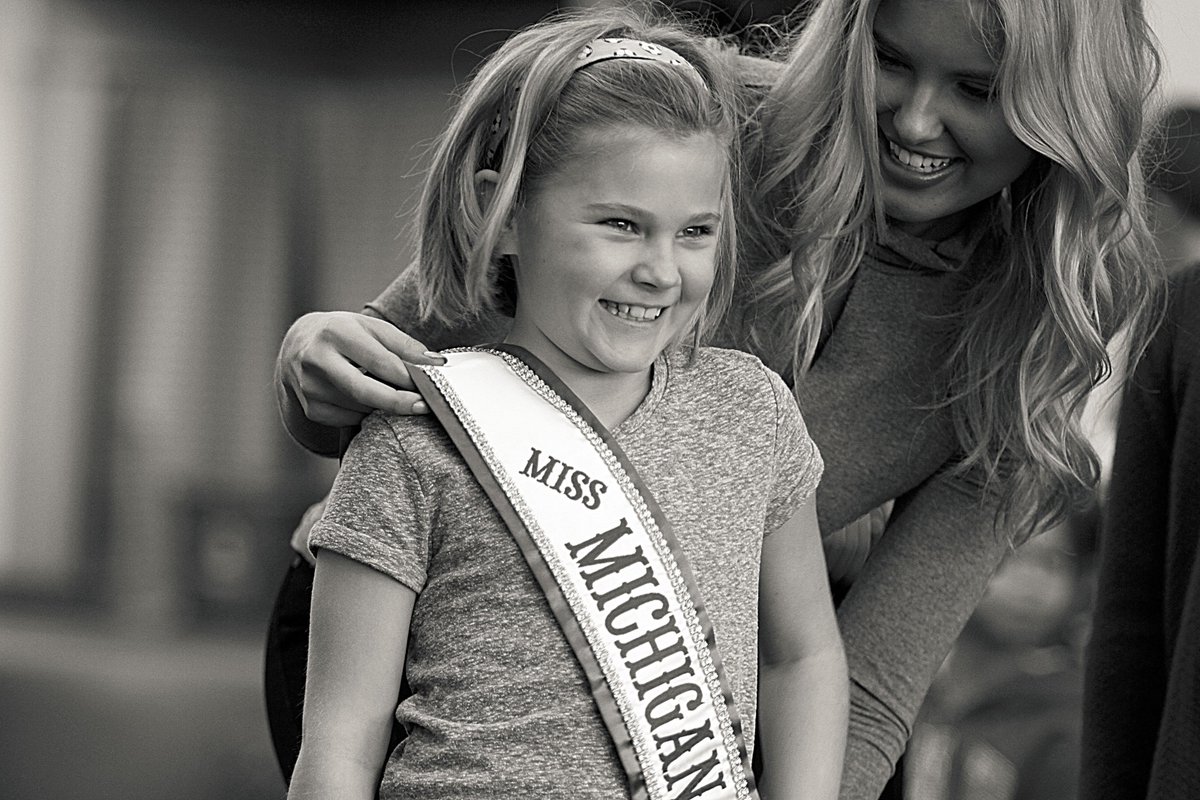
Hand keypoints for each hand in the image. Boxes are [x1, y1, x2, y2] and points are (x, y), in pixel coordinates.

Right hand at [279, 311, 444, 427]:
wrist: (299, 345)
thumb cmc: (345, 334)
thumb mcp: (373, 328)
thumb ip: (405, 346)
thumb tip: (437, 365)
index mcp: (336, 333)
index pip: (379, 362)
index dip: (408, 377)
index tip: (431, 386)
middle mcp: (317, 360)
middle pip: (366, 392)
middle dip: (399, 402)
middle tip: (425, 406)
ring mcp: (310, 388)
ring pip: (361, 408)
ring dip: (383, 406)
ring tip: (389, 391)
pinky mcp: (311, 409)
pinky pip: (351, 419)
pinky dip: (366, 413)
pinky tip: (365, 398)